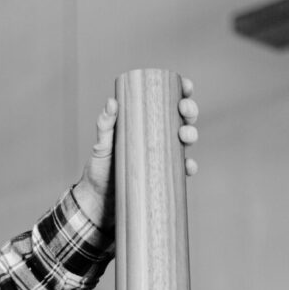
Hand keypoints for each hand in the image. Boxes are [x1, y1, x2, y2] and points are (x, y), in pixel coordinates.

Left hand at [75, 76, 198, 227]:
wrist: (97, 202)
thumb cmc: (99, 170)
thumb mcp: (101, 146)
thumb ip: (105, 125)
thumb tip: (111, 102)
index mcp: (145, 125)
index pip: (167, 104)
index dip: (182, 93)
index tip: (186, 87)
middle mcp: (157, 140)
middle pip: (181, 120)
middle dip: (189, 112)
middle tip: (183, 111)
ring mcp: (161, 159)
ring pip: (184, 143)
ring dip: (191, 136)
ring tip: (184, 136)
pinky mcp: (162, 178)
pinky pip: (181, 172)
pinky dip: (188, 168)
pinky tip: (188, 166)